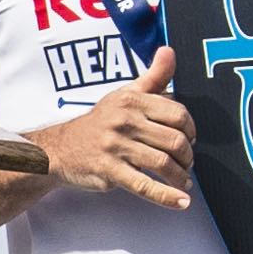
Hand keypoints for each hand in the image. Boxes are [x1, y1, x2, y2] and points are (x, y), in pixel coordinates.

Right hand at [31, 49, 192, 206]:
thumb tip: (169, 51)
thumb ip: (152, 76)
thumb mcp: (123, 95)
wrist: (60, 149)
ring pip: (163, 164)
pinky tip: (181, 202)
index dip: (191, 130)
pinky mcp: (109, 171)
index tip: (190, 140)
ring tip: (183, 182)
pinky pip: (145, 186)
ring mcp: (116, 147)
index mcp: (131, 101)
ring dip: (180, 176)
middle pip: (174, 140)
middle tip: (187, 163)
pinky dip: (167, 197)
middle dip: (187, 156)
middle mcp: (124, 121)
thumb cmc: (100, 122)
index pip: (177, 114)